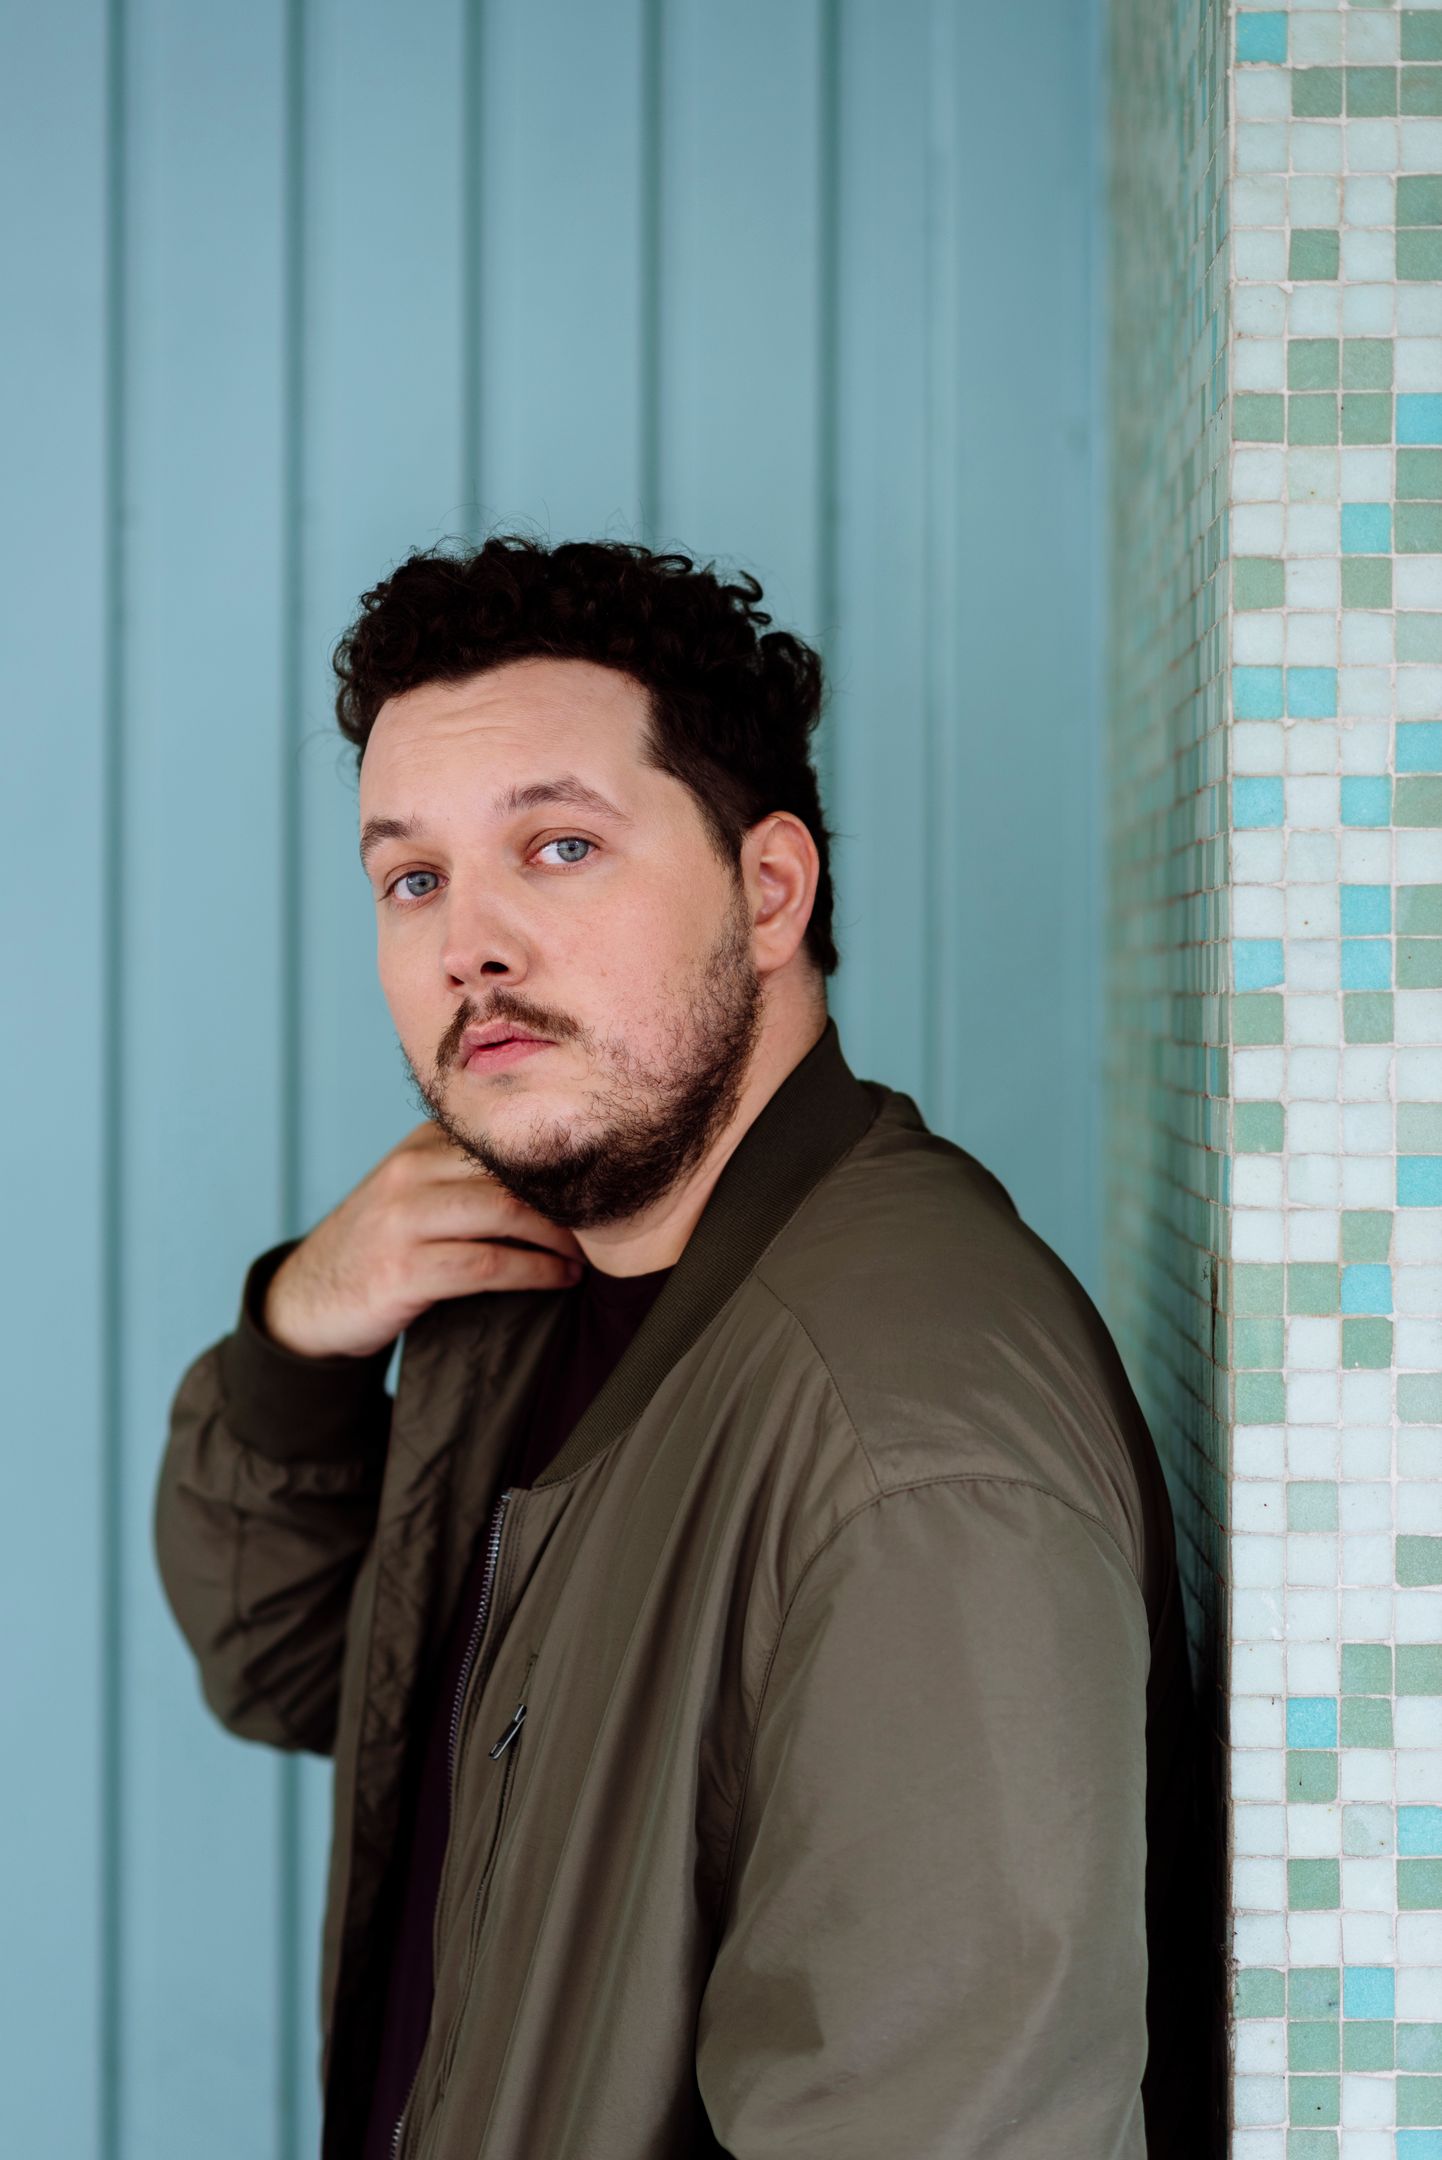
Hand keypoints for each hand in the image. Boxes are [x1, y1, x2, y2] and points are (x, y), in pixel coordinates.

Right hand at [261, 1121, 584, 1358]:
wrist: (306, 1301)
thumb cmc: (381, 1247)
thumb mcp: (416, 1194)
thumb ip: (468, 1176)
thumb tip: (561, 1175)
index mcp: (420, 1144)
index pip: (507, 1140)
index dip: (561, 1162)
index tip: (603, 1180)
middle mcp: (410, 1171)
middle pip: (512, 1174)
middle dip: (567, 1200)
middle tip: (605, 1222)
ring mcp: (402, 1219)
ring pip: (505, 1213)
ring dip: (559, 1238)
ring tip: (588, 1255)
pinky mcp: (402, 1270)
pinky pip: (488, 1264)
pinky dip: (535, 1271)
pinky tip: (561, 1279)